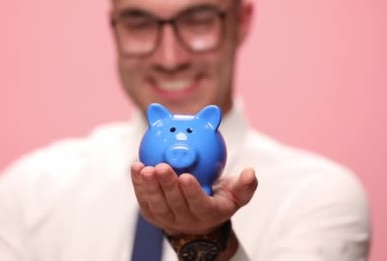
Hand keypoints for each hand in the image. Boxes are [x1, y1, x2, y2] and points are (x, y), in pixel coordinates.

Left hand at [130, 161, 257, 235]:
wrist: (197, 217)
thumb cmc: (217, 198)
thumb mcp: (236, 194)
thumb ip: (245, 185)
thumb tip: (250, 173)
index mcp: (209, 213)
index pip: (200, 204)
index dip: (192, 192)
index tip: (186, 177)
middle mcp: (187, 219)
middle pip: (175, 203)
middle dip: (167, 185)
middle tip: (162, 167)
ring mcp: (167, 219)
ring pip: (157, 204)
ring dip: (150, 187)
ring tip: (145, 168)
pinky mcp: (152, 215)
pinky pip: (144, 200)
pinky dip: (138, 185)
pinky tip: (136, 167)